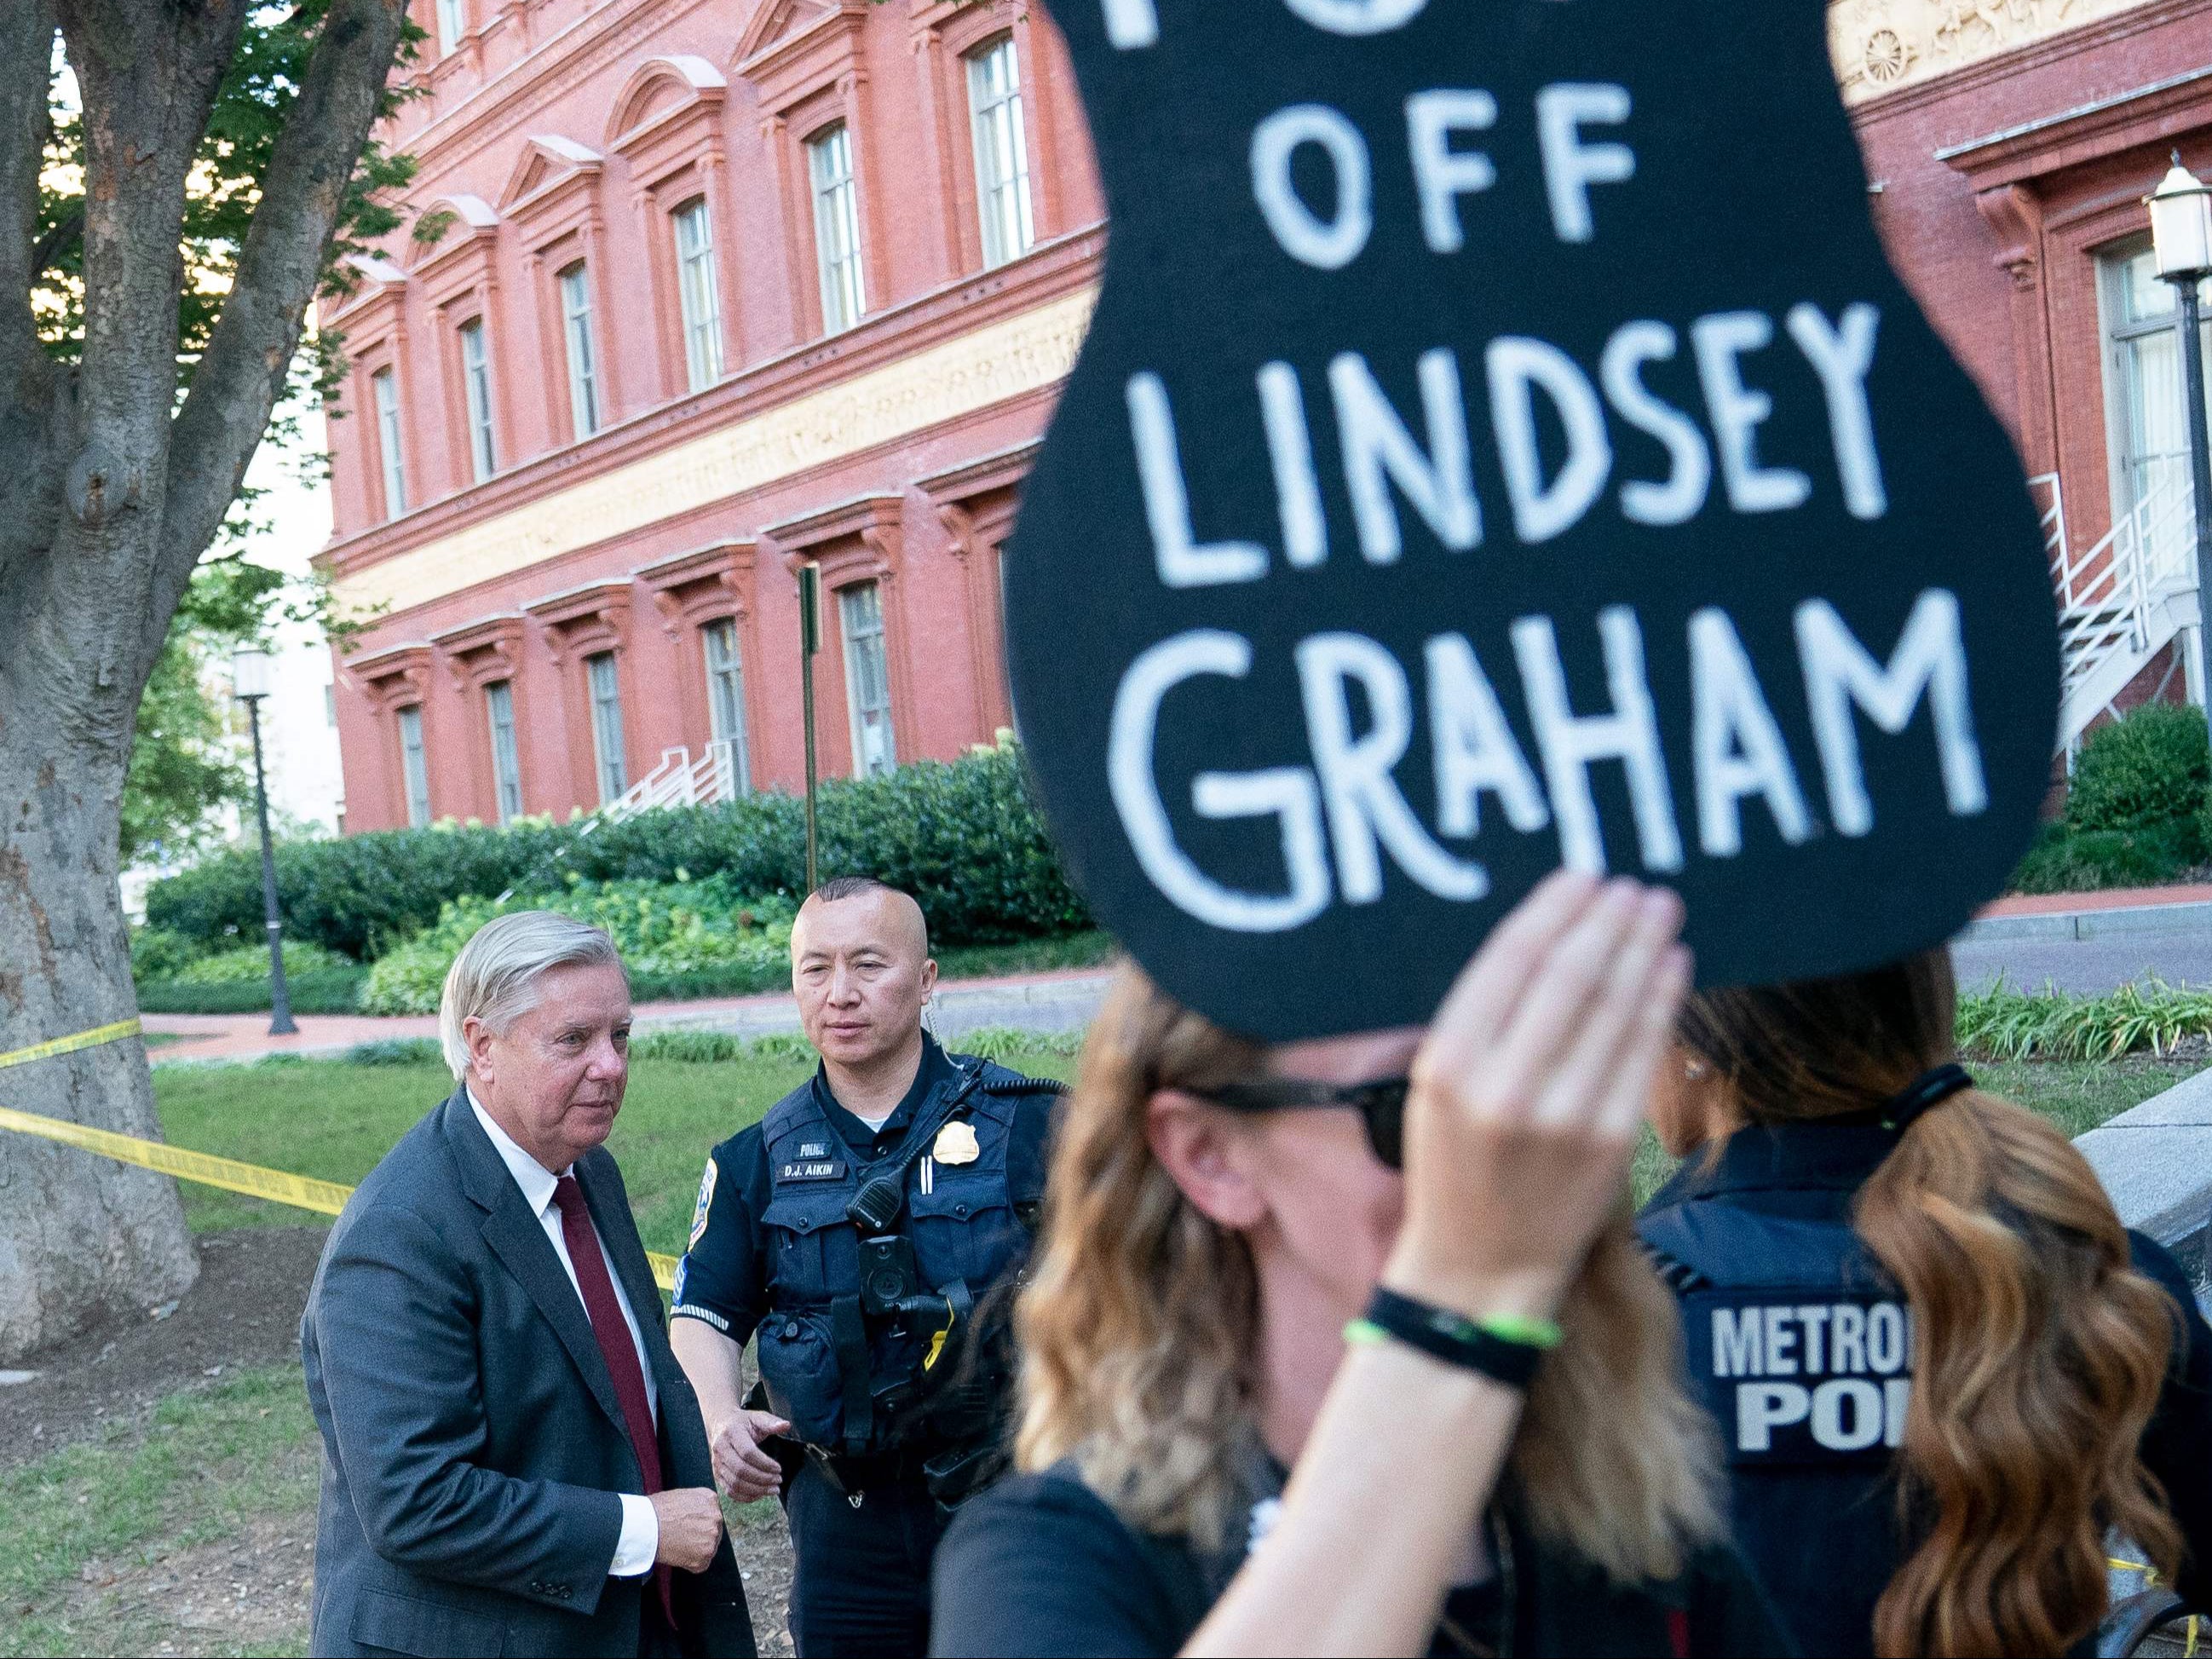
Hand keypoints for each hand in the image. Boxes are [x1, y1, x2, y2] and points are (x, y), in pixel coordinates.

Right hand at [650, 1487, 724, 1574]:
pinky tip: (677, 1555)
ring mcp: (712, 1537)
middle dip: (700, 1537)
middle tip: (681, 1539)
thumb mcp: (682, 1495)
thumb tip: (697, 1516)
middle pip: (712, 1531)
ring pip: (707, 1548)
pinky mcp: (705, 1555)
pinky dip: (689, 1563)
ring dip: (695, 1550)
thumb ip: (696, 1504)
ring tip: (676, 1546)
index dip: (697, 1523)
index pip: (710, 1514)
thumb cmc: (656, 1511)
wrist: (646, 1526)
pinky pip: (700, 1564)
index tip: (686, 1527)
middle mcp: (716, 1517)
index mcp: (710, 1499)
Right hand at [708, 1409, 792, 1501]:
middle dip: (762, 1479)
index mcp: (731, 1433)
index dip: (764, 1463)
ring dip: (756, 1490)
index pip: (747, 1453)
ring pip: (735, 1484)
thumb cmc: (743, 1422)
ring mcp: (717, 1464)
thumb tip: (787, 1425)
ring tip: (773, 1489)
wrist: (720, 1425)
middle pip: (740, 1471)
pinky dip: (746, 1497)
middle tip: (778, 1481)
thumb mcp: (757, 1417)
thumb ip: (771, 1422)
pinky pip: (730, 1492)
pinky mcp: (717, 1475)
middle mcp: (721, 1450)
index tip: (779, 1468)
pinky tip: (761, 1494)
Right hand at [1387, 870, 1688, 1320]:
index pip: (1511, 961)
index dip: (1555, 910)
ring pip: (1614, 1006)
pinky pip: (1643, 1051)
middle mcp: (1505, 1085)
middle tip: (1633, 885)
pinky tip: (1672, 965)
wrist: (1479, 1267)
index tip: (1583, 877)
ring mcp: (1563, 1115)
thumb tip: (1552, 936)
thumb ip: (1483, 1020)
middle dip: (1608, 920)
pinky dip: (1662, 998)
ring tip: (1660, 909)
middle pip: (1569, 975)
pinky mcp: (1610, 1141)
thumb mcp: (1439, 1087)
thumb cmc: (1456, 1166)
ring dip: (1643, 947)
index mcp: (1451, 1062)